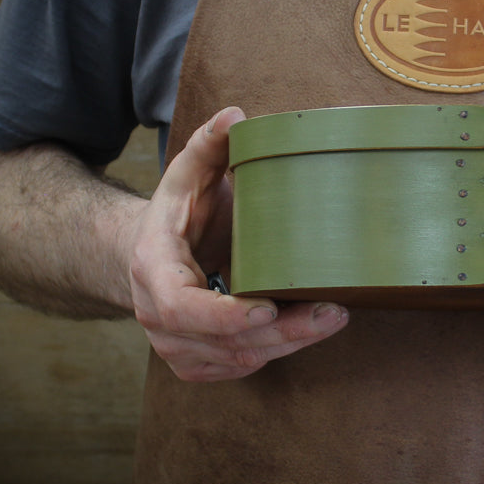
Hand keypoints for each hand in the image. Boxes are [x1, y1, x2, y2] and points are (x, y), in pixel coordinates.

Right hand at [127, 106, 348, 380]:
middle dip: (282, 332)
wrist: (150, 256)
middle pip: (223, 340)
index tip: (268, 309)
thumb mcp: (188, 174)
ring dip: (289, 343)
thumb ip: (209, 144)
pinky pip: (239, 368)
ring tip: (333, 316)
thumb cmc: (178, 214)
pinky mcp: (197, 362)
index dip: (225, 315)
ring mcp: (176, 346)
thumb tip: (236, 115)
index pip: (182, 307)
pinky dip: (276, 352)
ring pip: (238, 359)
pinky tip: (308, 330)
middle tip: (332, 312)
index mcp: (153, 270)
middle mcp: (158, 317)